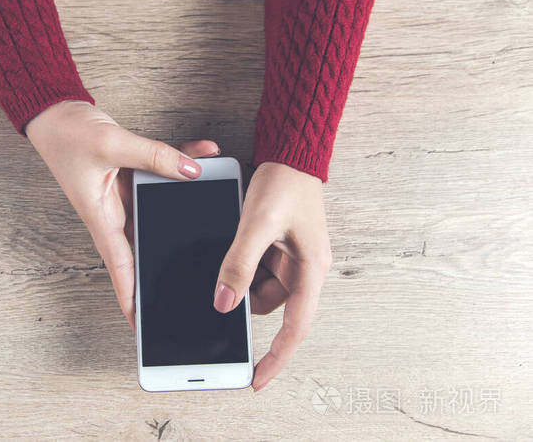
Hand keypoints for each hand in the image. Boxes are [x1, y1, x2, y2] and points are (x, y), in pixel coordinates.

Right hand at [26, 100, 218, 330]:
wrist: (58, 113)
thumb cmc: (69, 137)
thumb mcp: (113, 146)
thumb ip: (154, 158)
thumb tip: (192, 171)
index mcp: (102, 218)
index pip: (121, 268)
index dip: (132, 298)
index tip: (142, 325)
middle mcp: (116, 213)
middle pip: (148, 244)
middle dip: (170, 259)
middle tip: (199, 277)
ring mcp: (126, 196)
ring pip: (164, 207)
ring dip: (188, 200)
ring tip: (217, 199)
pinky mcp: (133, 177)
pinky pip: (163, 177)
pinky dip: (182, 165)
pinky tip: (204, 158)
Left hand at [213, 162, 331, 391]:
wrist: (290, 154)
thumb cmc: (284, 184)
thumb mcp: (256, 224)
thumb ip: (239, 264)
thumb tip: (222, 303)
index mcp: (311, 270)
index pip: (295, 329)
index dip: (276, 358)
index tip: (256, 379)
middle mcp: (305, 270)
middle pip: (269, 305)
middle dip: (244, 295)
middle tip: (224, 277)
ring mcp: (292, 260)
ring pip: (258, 288)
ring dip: (241, 275)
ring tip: (238, 241)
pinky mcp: (279, 251)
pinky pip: (256, 269)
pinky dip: (242, 263)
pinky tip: (237, 243)